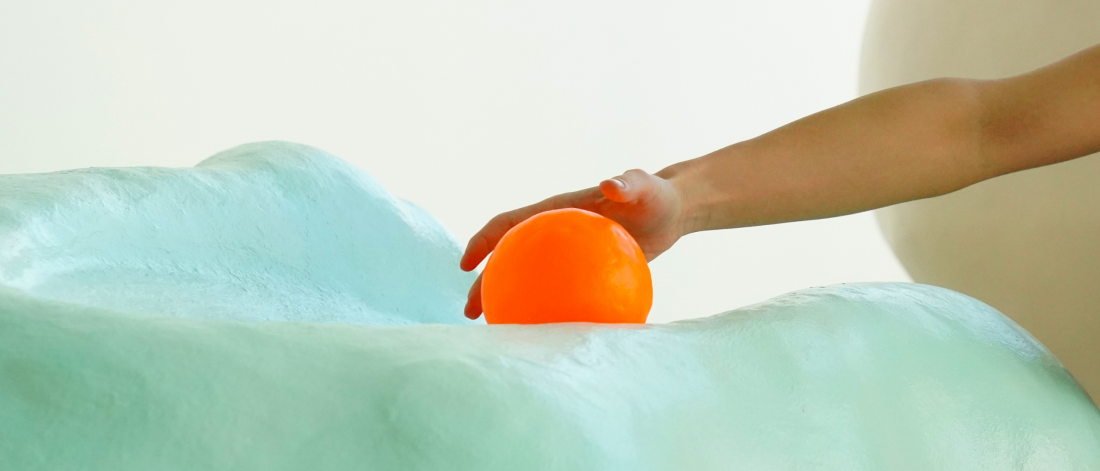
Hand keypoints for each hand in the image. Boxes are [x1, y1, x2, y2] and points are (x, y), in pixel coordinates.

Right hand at [459, 169, 687, 318]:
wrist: (672, 212)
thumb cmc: (655, 195)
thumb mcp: (643, 186)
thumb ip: (626, 183)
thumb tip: (609, 185)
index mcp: (555, 211)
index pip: (508, 224)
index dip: (483, 241)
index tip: (466, 265)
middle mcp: (554, 234)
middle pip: (509, 259)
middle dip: (484, 283)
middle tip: (471, 312)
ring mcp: (566, 255)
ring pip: (529, 280)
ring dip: (509, 302)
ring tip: (499, 331)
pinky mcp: (584, 273)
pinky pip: (559, 295)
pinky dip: (549, 313)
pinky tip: (550, 338)